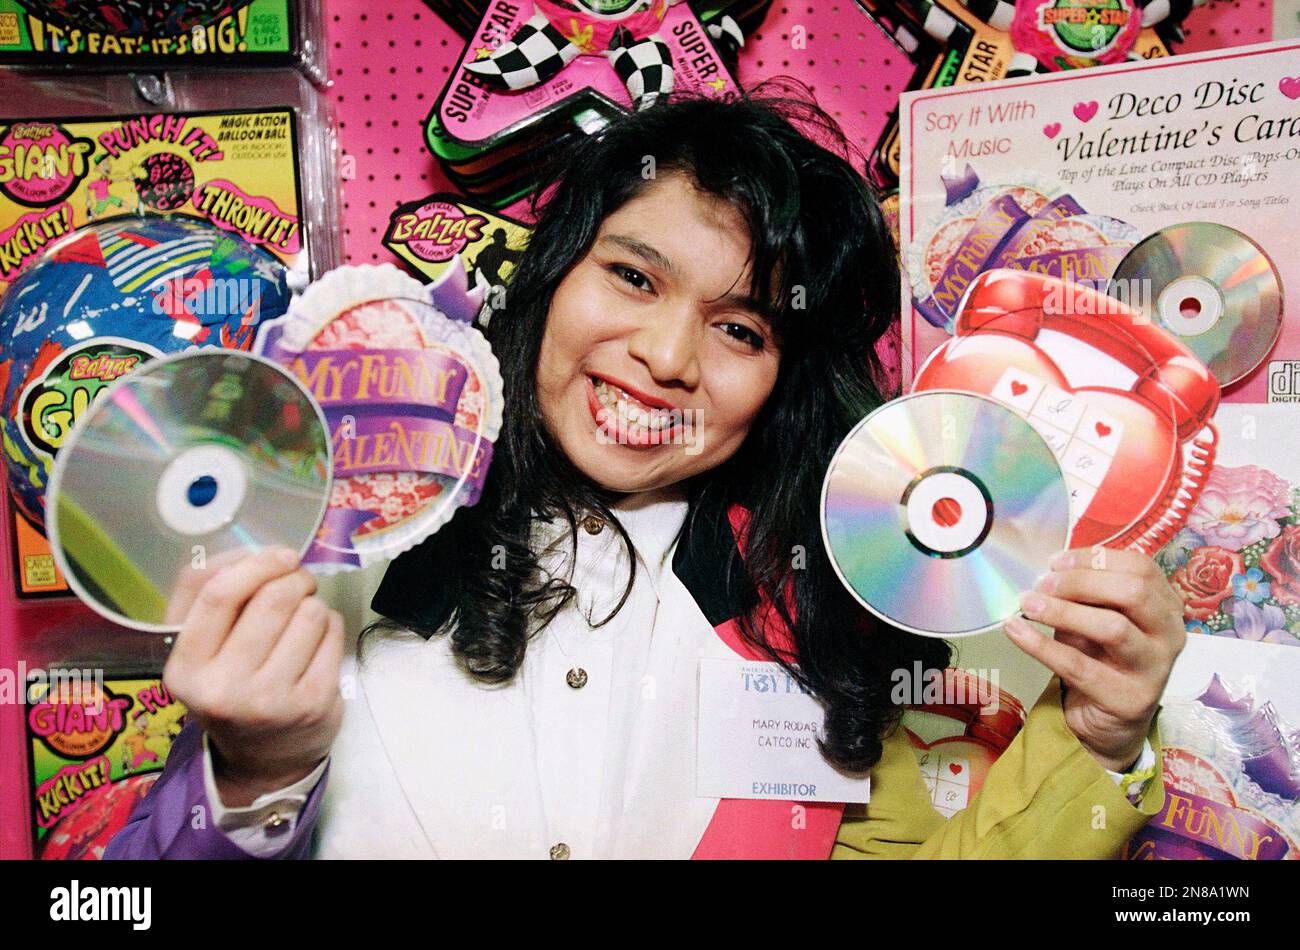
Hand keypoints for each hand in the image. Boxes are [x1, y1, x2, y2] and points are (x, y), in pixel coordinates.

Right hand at [163, 547, 345, 806]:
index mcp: (185, 669)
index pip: (218, 595)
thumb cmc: (230, 686)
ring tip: (302, 620)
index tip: (281, 555)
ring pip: (310, 613)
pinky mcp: (314, 704)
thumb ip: (205, 595)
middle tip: (298, 583)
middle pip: (273, 599)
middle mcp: (224, 690)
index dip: (256, 564)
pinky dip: (330, 625)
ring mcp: (272, 700)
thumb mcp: (199, 650)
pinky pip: (334, 634)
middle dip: (294, 578)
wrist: (262, 759)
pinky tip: (317, 642)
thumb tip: (251, 550)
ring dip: (313, 603)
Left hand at [1004, 547, 1185, 773]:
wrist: (1110, 720)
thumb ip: (1085, 595)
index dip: (1095, 559)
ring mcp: (1155, 669)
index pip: (1140, 567)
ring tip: (1027, 604)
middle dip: (1080, 582)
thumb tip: (1048, 572)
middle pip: (1133, 592)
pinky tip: (1015, 631)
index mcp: (1166, 605)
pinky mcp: (1130, 699)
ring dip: (1062, 611)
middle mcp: (1169, 634)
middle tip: (1041, 583)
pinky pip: (1079, 666)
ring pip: (1112, 628)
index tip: (1055, 561)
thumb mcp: (1096, 618)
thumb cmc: (1102, 656)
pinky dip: (1041, 645)